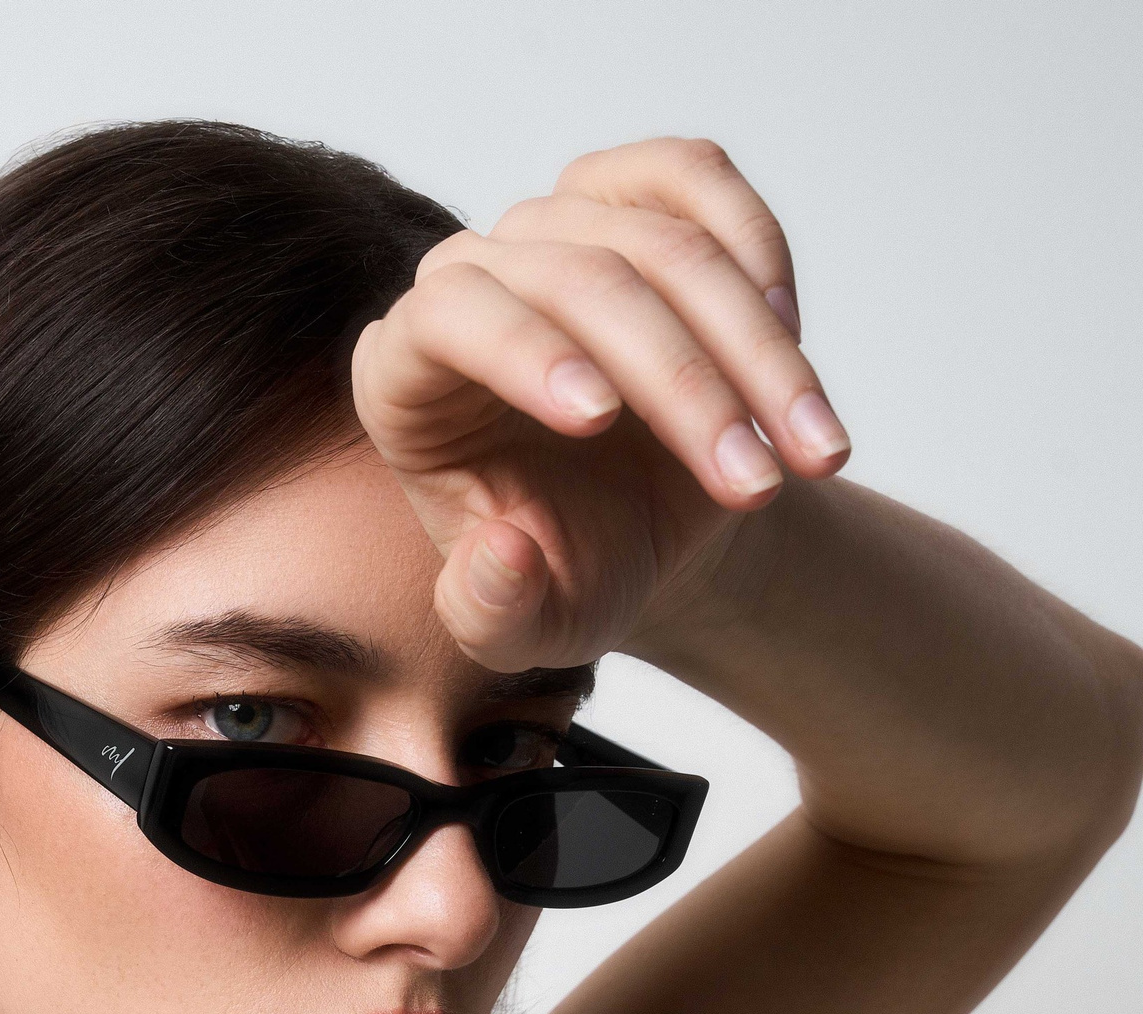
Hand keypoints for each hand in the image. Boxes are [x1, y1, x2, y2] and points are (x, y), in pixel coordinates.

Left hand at [352, 138, 852, 673]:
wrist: (635, 527)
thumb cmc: (565, 571)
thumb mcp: (523, 627)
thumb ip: (491, 611)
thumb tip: (500, 555)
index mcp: (408, 376)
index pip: (446, 318)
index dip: (522, 352)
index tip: (600, 418)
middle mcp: (471, 280)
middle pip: (579, 283)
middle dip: (684, 387)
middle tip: (757, 488)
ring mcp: (552, 224)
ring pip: (659, 242)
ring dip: (752, 349)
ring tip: (814, 451)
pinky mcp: (630, 193)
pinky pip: (693, 176)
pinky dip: (756, 251)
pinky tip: (788, 338)